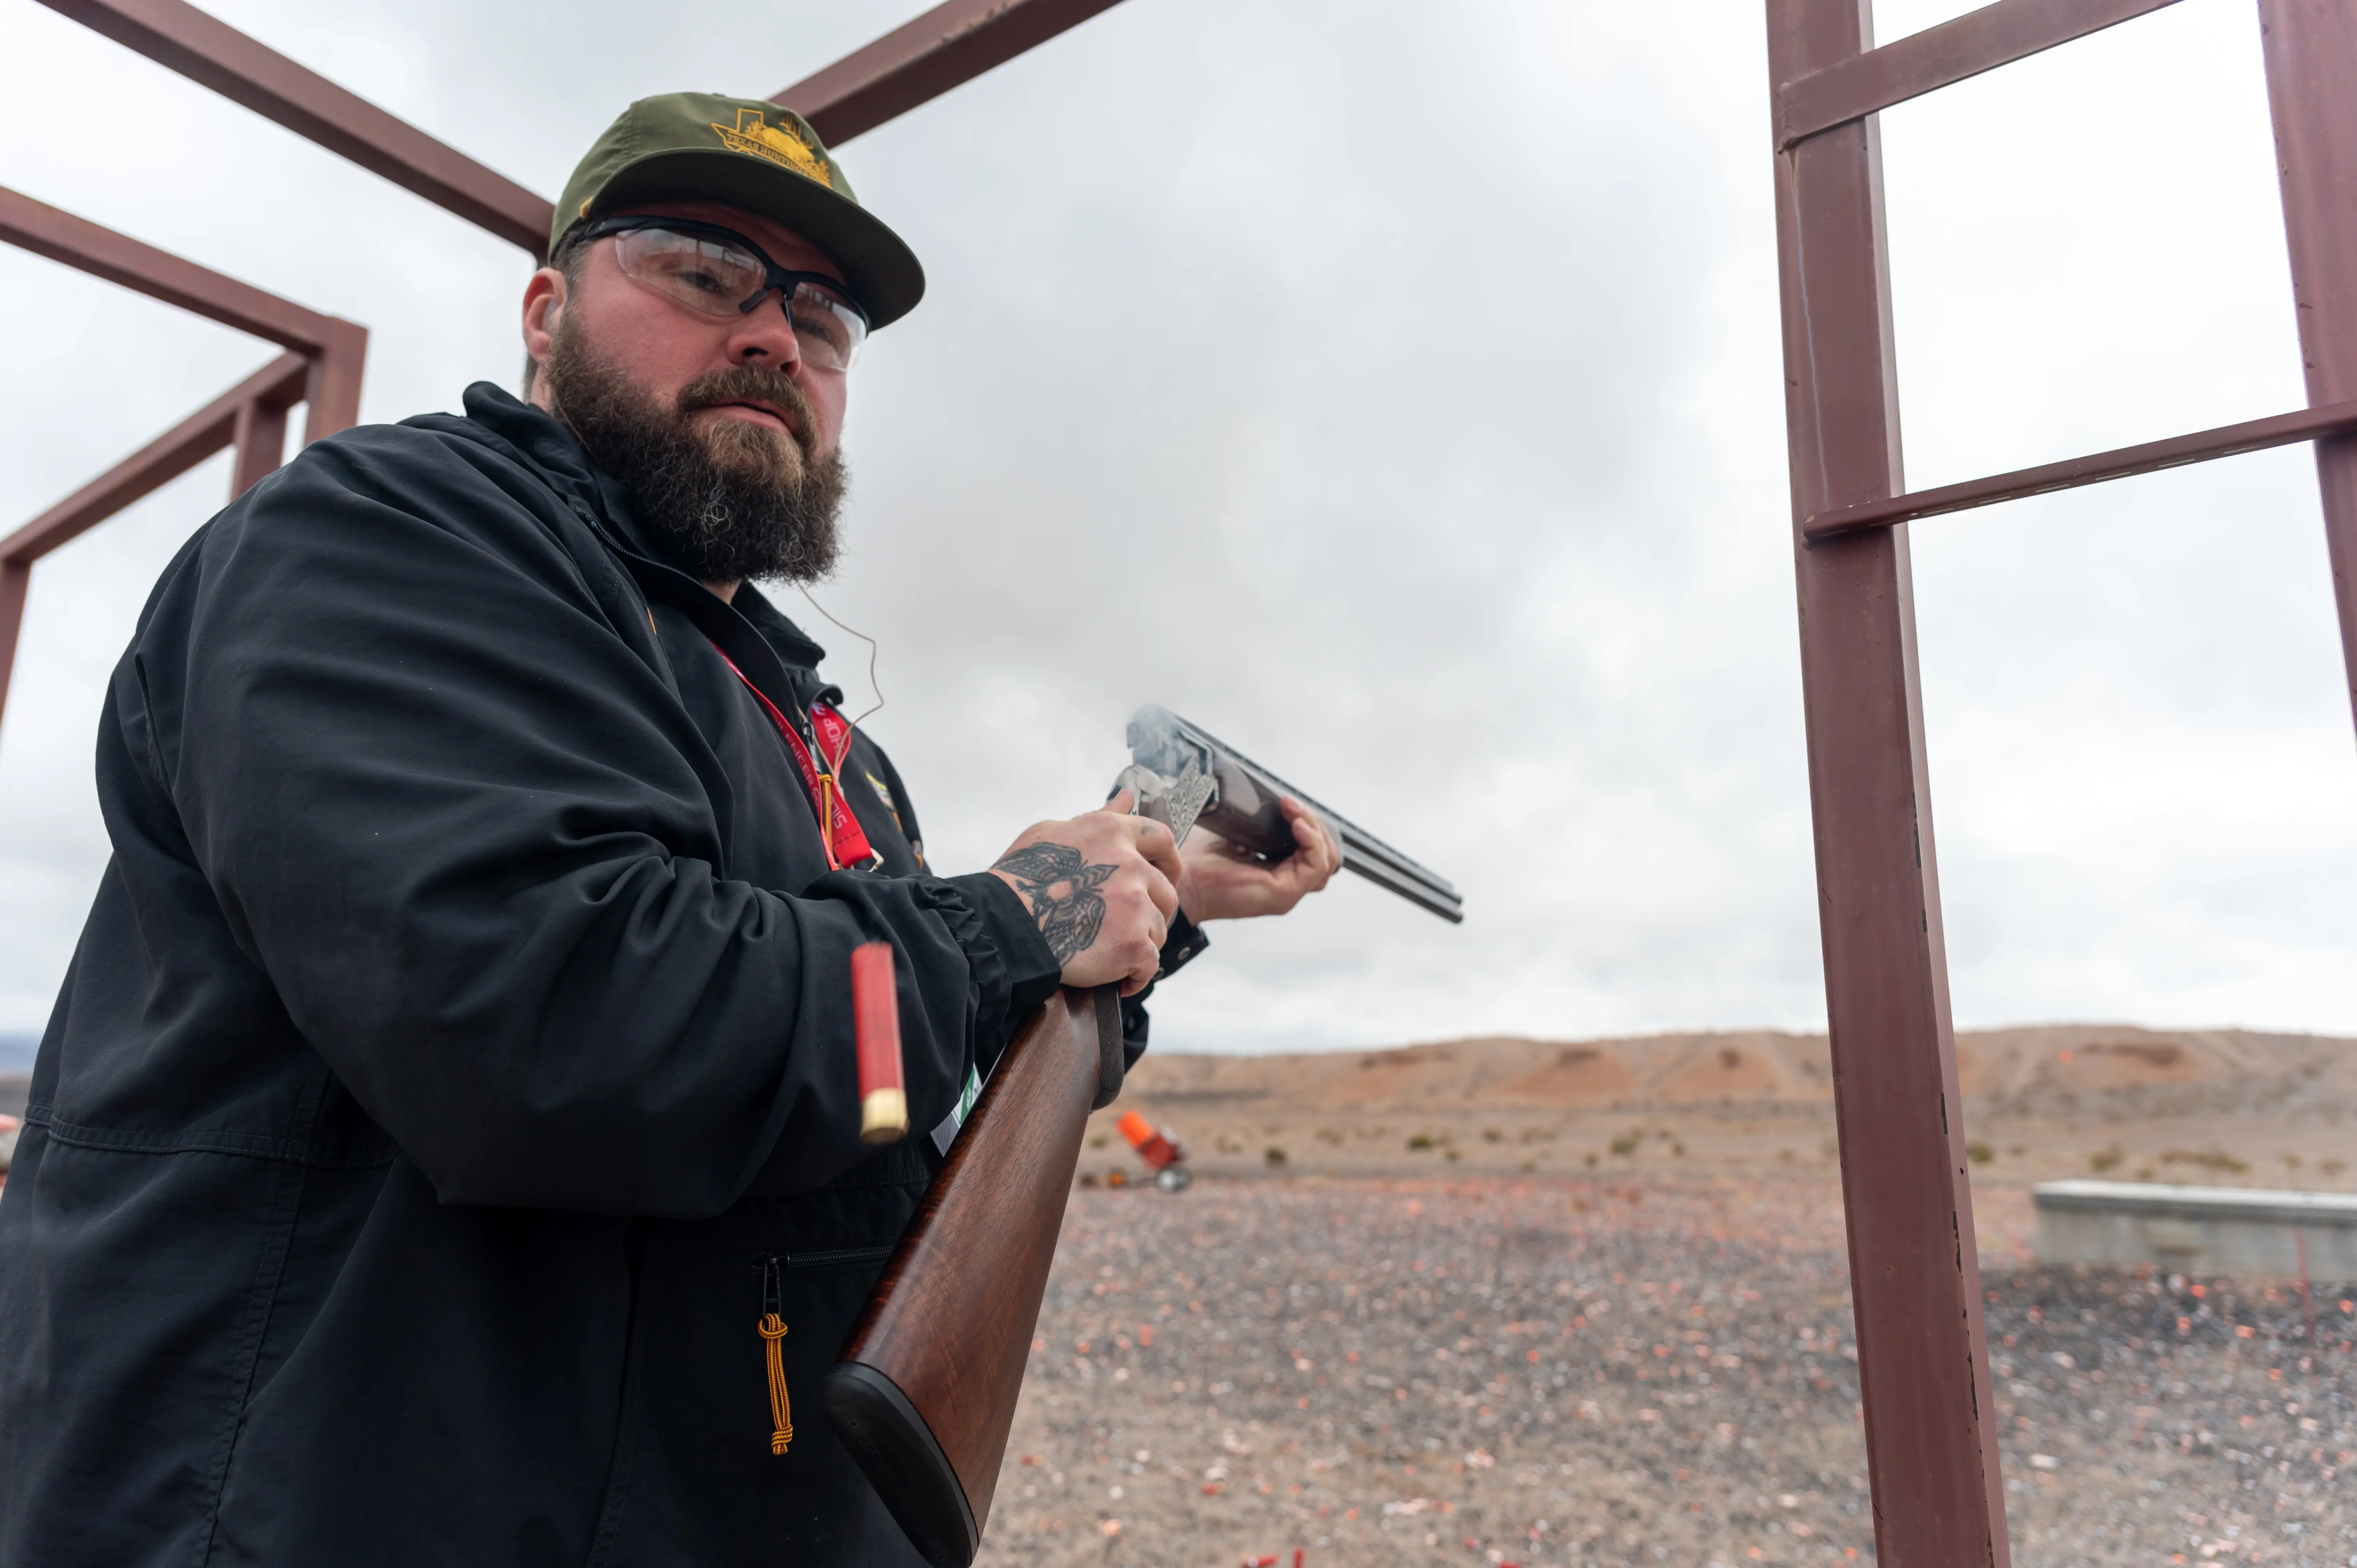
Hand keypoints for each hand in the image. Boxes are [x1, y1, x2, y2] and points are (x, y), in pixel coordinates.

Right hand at [990, 791, 1181, 995]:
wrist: (1005, 927)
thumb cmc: (1019, 878)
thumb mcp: (1052, 831)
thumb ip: (1096, 817)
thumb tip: (1126, 798)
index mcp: (1112, 833)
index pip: (1161, 837)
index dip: (1168, 859)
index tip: (1166, 874)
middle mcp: (1130, 865)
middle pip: (1165, 891)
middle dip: (1154, 910)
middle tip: (1135, 925)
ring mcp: (1136, 905)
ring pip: (1158, 928)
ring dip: (1140, 942)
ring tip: (1113, 953)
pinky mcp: (1134, 944)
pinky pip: (1151, 964)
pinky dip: (1137, 975)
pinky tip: (1120, 980)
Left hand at [1176, 795, 1339, 920]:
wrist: (1181, 878)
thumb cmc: (1200, 858)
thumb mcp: (1237, 833)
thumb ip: (1260, 823)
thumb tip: (1273, 799)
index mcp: (1277, 871)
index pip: (1313, 850)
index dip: (1308, 824)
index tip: (1287, 802)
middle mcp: (1286, 884)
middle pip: (1326, 855)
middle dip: (1315, 824)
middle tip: (1291, 805)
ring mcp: (1287, 891)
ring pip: (1326, 861)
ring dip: (1315, 828)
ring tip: (1293, 811)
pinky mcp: (1284, 894)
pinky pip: (1315, 866)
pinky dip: (1312, 841)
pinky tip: (1296, 823)